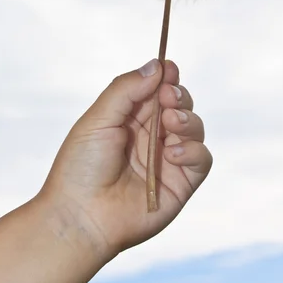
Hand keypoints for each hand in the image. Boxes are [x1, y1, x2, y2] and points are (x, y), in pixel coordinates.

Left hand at [40, 59, 212, 258]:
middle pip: (180, 106)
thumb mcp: (98, 119)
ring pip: (195, 128)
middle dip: (179, 96)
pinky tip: (171, 153)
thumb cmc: (81, 167)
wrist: (81, 217)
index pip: (157, 91)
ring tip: (170, 122)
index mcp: (130, 120)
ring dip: (188, 120)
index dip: (166, 78)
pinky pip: (202, 159)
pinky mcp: (181, 184)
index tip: (169, 68)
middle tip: (168, 97)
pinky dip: (193, 151)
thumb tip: (156, 65)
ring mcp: (168, 160)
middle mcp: (151, 137)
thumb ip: (126, 90)